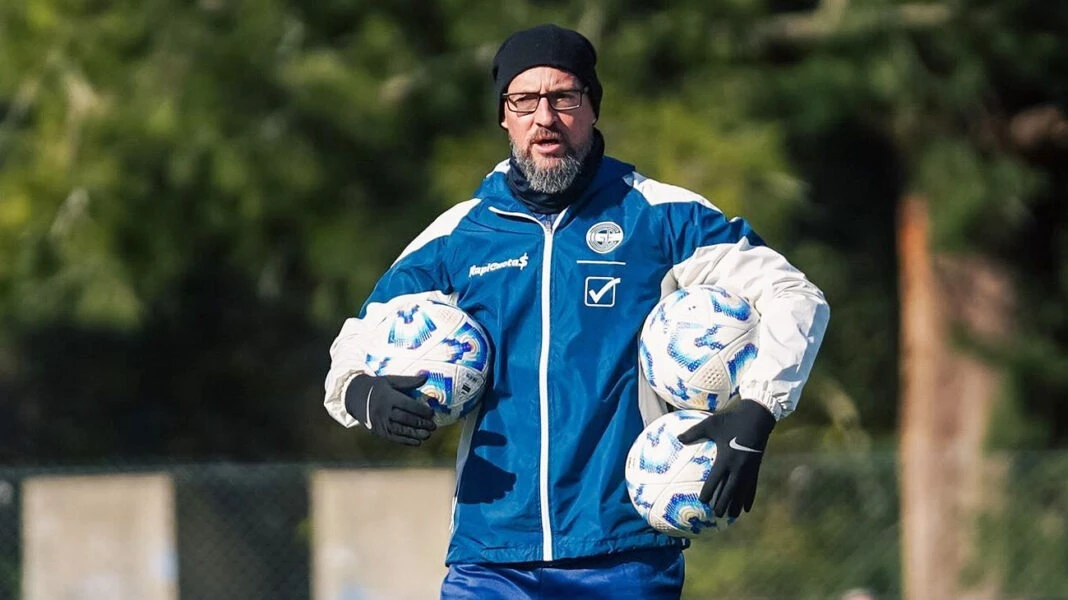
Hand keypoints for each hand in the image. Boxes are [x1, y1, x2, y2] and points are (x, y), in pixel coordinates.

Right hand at [344, 374, 435, 445]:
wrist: (354, 396)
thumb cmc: (376, 387)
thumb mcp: (390, 380)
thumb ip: (408, 381)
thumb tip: (426, 377)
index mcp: (388, 397)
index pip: (408, 405)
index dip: (421, 410)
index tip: (432, 413)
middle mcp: (383, 410)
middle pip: (405, 418)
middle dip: (421, 423)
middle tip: (433, 426)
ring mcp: (380, 422)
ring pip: (400, 430)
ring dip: (415, 434)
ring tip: (428, 435)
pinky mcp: (378, 431)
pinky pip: (394, 438)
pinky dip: (406, 440)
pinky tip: (417, 442)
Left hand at [677, 399, 775, 518]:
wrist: (758, 416)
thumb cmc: (732, 419)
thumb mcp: (711, 424)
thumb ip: (694, 432)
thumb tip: (678, 438)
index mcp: (726, 458)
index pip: (716, 479)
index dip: (709, 491)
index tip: (702, 501)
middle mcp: (739, 466)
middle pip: (730, 490)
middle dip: (723, 503)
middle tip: (717, 514)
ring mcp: (749, 468)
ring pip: (742, 491)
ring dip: (737, 504)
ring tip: (731, 516)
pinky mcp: (756, 467)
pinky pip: (752, 486)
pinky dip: (749, 498)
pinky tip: (747, 508)